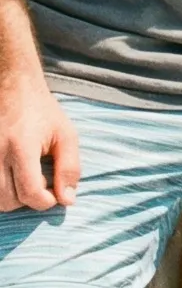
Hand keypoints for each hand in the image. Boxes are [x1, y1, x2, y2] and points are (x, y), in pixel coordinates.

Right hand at [0, 64, 78, 212]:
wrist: (12, 87)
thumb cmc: (42, 111)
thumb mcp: (65, 135)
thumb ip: (69, 168)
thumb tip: (67, 200)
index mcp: (21, 147)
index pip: (30, 193)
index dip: (45, 201)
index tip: (54, 194)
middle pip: (8, 201)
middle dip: (28, 200)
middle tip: (40, 182)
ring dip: (11, 198)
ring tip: (25, 179)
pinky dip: (0, 190)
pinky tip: (11, 177)